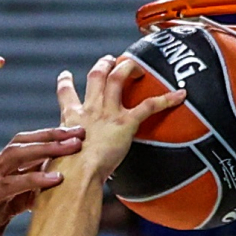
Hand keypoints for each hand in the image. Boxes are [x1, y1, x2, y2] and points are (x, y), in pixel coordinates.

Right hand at [0, 128, 84, 235]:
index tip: (77, 141)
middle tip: (81, 132)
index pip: (23, 154)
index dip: (50, 145)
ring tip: (74, 146)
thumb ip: (13, 209)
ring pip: (17, 156)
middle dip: (52, 136)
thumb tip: (35, 202)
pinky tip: (56, 179)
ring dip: (47, 148)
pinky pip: (10, 184)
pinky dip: (34, 179)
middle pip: (21, 145)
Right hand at [54, 55, 184, 179]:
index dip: (66, 82)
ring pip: (118, 78)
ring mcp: (108, 113)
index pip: (66, 94)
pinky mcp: (125, 123)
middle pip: (96, 75)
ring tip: (136, 65)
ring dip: (128, 67)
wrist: (75, 176)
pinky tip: (180, 95)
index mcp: (70, 118)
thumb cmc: (63, 174)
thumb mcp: (55, 160)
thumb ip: (61, 156)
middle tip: (110, 60)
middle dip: (104, 64)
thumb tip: (59, 171)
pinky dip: (166, 99)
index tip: (66, 75)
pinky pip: (149, 106)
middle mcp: (89, 109)